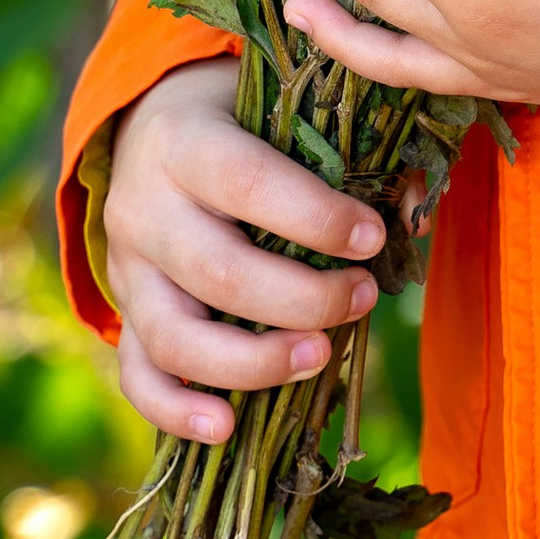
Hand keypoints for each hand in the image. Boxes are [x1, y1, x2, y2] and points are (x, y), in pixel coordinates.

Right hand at [105, 56, 387, 446]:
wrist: (149, 130)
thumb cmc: (239, 121)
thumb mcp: (280, 110)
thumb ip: (346, 149)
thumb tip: (415, 215)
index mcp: (185, 140)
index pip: (246, 181)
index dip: (315, 218)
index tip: (373, 238)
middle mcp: (144, 207)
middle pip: (219, 273)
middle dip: (303, 300)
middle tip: (362, 298)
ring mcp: (126, 269)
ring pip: (174, 337)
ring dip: (254, 363)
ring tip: (320, 356)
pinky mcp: (125, 313)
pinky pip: (138, 376)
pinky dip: (177, 412)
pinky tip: (226, 429)